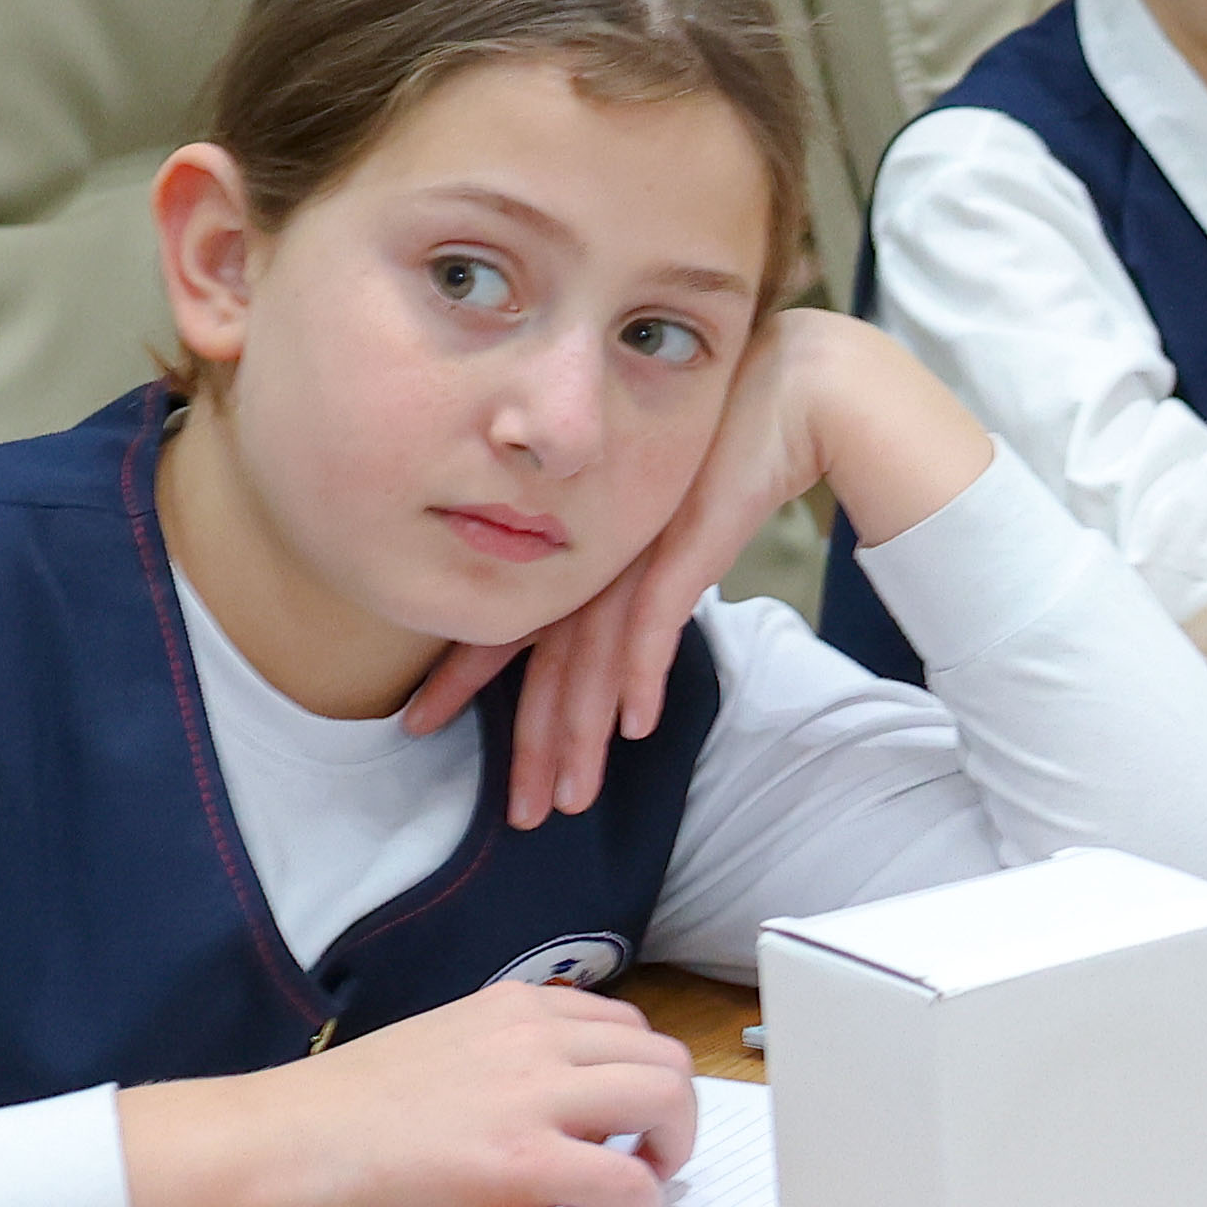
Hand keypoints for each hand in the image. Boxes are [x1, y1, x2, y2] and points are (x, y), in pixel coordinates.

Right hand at [122, 977, 698, 1206]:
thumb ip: (498, 1065)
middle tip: (647, 1156)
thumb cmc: (334, 1113)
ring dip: (670, 1150)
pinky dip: (640, 1206)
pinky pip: (626, 1179)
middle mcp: (533, 1037)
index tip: (624, 1116)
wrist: (277, 1144)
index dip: (637, 1075)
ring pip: (664, 1099)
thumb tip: (543, 1109)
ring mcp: (532, 1095)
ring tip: (640, 1186)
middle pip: (663, 1057)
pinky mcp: (522, 1161)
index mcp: (509, 1009)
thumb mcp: (436, 1054)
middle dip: (674, 1112)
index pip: (622, 1024)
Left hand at [394, 312, 999, 823]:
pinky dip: (641, 675)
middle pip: (550, 664)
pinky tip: (635, 727)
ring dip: (584, 734)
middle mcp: (595, 554)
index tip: (419, 723)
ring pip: (595, 660)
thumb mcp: (661, 524)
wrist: (786, 392)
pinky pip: (655, 622)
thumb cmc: (727, 451)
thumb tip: (610, 643)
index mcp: (576, 548)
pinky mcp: (683, 543)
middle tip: (518, 814)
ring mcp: (636, 550)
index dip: (463, 679)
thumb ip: (631, 579)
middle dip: (532, 744)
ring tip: (570, 797)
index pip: (507, 625)